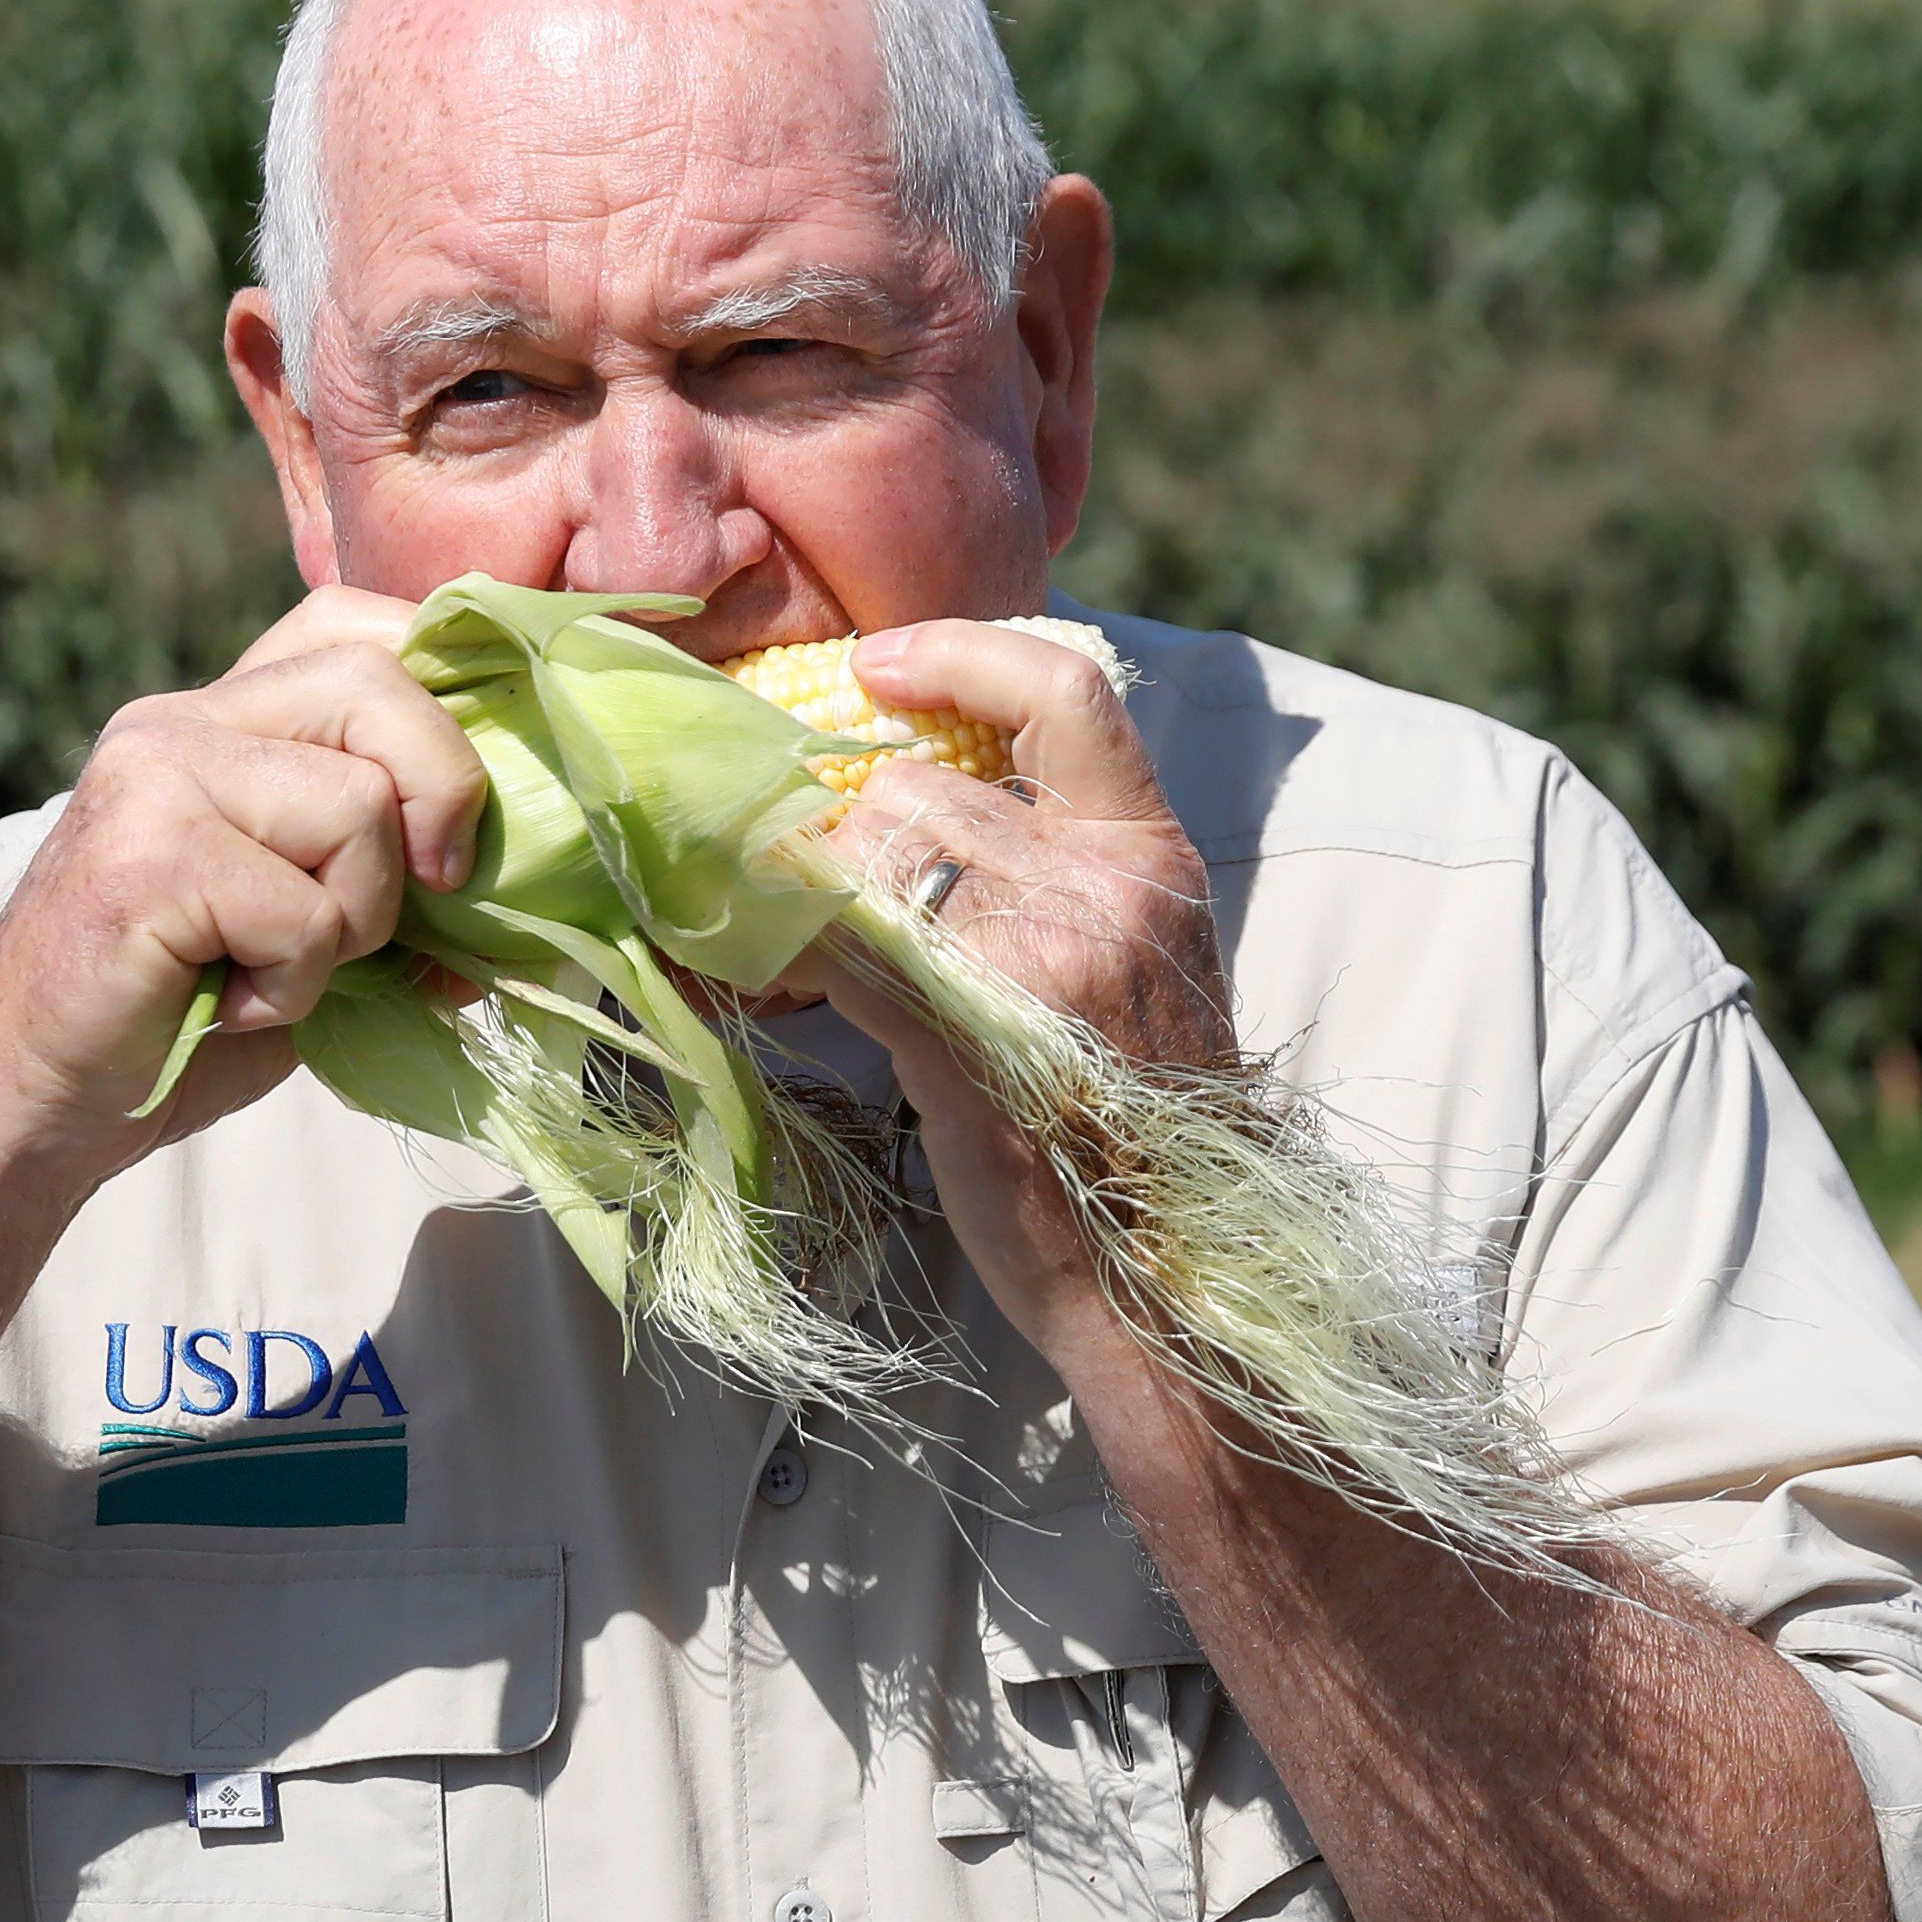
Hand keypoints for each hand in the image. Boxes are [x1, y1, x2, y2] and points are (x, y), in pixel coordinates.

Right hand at [0, 585, 484, 1168]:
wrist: (31, 1106)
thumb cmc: (175, 1024)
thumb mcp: (310, 931)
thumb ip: (389, 876)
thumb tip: (520, 884)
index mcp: (217, 719)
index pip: (354, 624)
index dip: (441, 691)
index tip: (460, 810)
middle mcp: (178, 722)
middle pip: (379, 685)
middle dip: (441, 800)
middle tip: (422, 899)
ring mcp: (154, 778)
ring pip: (358, 808)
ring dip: (353, 924)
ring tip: (272, 970)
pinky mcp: (146, 857)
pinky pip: (306, 911)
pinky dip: (295, 987)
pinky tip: (228, 1003)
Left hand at [787, 619, 1228, 1362]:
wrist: (1161, 1267)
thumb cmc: (1133, 1113)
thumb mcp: (1140, 960)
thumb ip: (1063, 865)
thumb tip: (916, 788)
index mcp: (1153, 858)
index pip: (1068, 693)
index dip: (962, 654)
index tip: (878, 665)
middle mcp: (1106, 897)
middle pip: (926, 789)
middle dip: (847, 829)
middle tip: (805, 871)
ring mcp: (1039, 970)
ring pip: (869, 862)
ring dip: (808, 893)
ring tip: (791, 940)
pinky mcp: (965, 1045)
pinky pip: (837, 955)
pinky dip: (780, 955)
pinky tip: (760, 978)